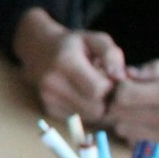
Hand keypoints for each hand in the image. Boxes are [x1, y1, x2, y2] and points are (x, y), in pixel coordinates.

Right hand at [11, 7, 125, 122]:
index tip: (108, 77)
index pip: (98, 90)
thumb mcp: (94, 39)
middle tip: (103, 85)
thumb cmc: (72, 45)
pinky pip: (79, 118)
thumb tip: (120, 77)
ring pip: (89, 116)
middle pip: (95, 109)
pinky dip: (85, 110)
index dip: (110, 86)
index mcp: (65, 62)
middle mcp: (53, 84)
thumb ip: (111, 54)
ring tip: (91, 89)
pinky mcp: (49, 110)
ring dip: (96, 106)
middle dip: (105, 100)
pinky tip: (81, 94)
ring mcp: (48, 99)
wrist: (38, 50)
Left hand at [106, 60, 158, 157]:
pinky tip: (150, 125)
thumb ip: (158, 69)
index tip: (129, 82)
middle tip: (132, 96)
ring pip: (123, 129)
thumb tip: (129, 72)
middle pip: (118, 112)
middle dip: (119, 102)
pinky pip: (135, 143)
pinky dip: (135, 134)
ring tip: (142, 110)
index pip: (123, 93)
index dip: (120, 86)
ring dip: (125, 119)